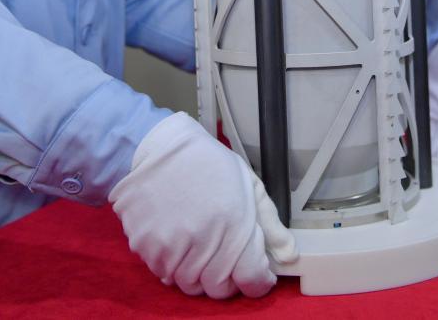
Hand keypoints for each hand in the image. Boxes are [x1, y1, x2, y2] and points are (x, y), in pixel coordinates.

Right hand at [108, 112, 297, 298]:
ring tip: (199, 245)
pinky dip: (173, 265)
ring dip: (199, 273)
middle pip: (220, 289)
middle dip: (228, 278)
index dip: (258, 279)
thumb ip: (271, 225)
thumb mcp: (250, 185)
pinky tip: (177, 240)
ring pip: (191, 284)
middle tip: (225, 254)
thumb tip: (289, 256)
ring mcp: (172, 248)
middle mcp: (203, 242)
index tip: (256, 269)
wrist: (161, 147)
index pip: (252, 281)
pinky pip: (165, 274)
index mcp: (234, 226)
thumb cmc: (208, 163)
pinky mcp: (147, 247)